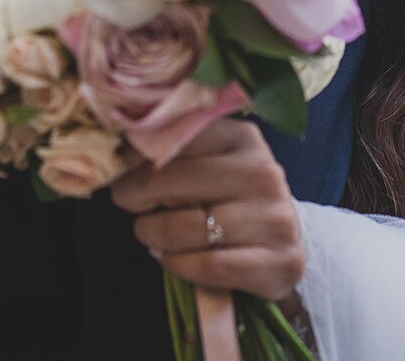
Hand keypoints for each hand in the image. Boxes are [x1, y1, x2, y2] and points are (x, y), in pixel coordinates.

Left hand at [110, 120, 305, 301]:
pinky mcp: (277, 261)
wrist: (283, 243)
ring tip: (150, 234)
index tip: (120, 171)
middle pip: (172, 181)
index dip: (137, 157)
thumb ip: (175, 153)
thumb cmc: (232, 198)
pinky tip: (171, 259)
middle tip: (127, 203)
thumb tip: (121, 155)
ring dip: (152, 235)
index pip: (176, 139)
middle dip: (136, 195)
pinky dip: (177, 265)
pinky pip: (206, 266)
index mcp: (243, 138)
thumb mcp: (212, 163)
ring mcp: (273, 218)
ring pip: (182, 228)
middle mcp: (262, 172)